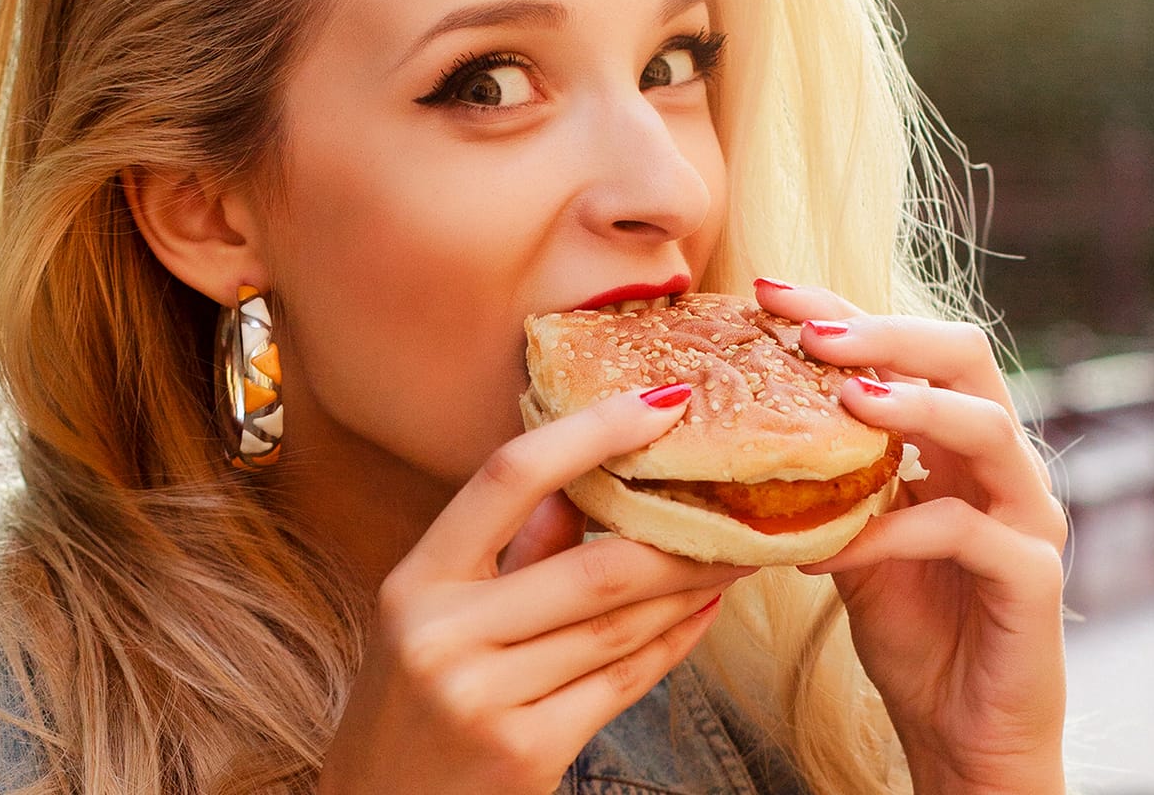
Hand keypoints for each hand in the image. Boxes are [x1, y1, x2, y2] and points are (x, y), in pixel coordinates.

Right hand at [318, 383, 755, 794]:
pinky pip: (624, 682)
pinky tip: (703, 613)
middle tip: (740, 496)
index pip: (507, 478)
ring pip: (619, 625)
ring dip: (691, 585)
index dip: (590, 431)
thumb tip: (583, 468)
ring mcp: (485, 698)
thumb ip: (509, 547)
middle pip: (594, 565)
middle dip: (681, 532)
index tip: (660, 402)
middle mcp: (443, 635)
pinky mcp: (527, 751)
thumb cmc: (414, 703)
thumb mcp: (435, 615)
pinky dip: (673, 643)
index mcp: (416, 581)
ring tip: (738, 551)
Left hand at [755, 279, 1067, 794]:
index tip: (768, 291)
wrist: (964, 736)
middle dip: (885, 332)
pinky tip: (832, 545)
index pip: (910, 350)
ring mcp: (1027, 517)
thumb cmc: (914, 634)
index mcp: (959, 443)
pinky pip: (963, 532)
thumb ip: (825, 486)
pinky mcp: (1032, 576)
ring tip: (842, 395)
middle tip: (810, 332)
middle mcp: (1003, 465)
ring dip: (911, 405)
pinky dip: (893, 531)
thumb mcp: (853, 544)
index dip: (844, 311)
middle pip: (964, 358)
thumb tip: (739, 430)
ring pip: (986, 427)